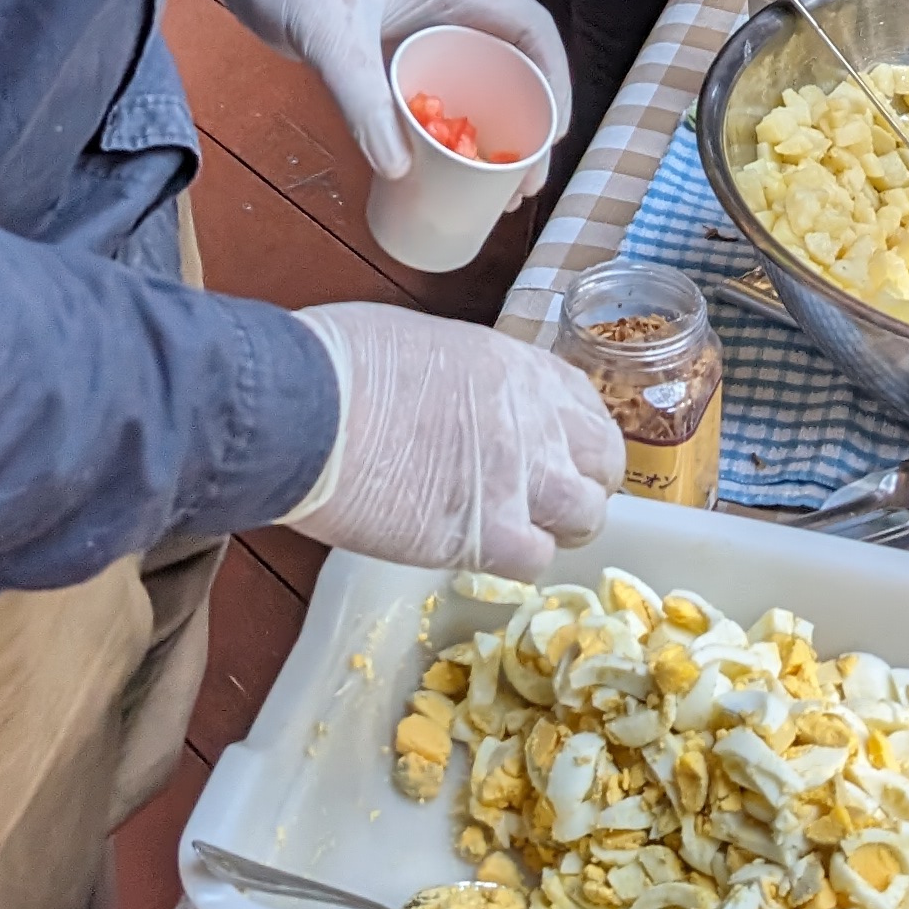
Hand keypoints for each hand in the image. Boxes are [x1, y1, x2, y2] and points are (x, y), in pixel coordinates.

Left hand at [208, 0, 570, 188]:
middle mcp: (445, 10)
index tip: (553, 133)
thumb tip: (399, 168)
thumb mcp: (330, 33)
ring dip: (487, 135)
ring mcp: (417, 31)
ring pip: (472, 86)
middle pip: (509, 67)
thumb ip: (361, 98)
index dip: (553, 79)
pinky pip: (430, 97)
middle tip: (523, 184)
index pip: (528, 29)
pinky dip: (442, 134)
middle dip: (526, 125)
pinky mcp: (387, 52)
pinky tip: (438, 171)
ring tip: (493, 192)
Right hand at [289, 304, 623, 574]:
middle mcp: (537, 419)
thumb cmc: (342, 362)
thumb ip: (466, 382)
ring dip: (552, 529)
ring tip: (507, 533)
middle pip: (602, 467)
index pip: (587, 412)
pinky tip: (473, 551)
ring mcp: (521, 478)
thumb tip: (457, 404)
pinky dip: (510, 563)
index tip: (552, 457)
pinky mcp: (489, 534)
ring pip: (583, 519)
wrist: (307, 404)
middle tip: (537, 504)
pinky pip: (532, 562)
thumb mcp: (426, 346)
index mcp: (519, 366)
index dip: (573, 442)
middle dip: (577, 487)